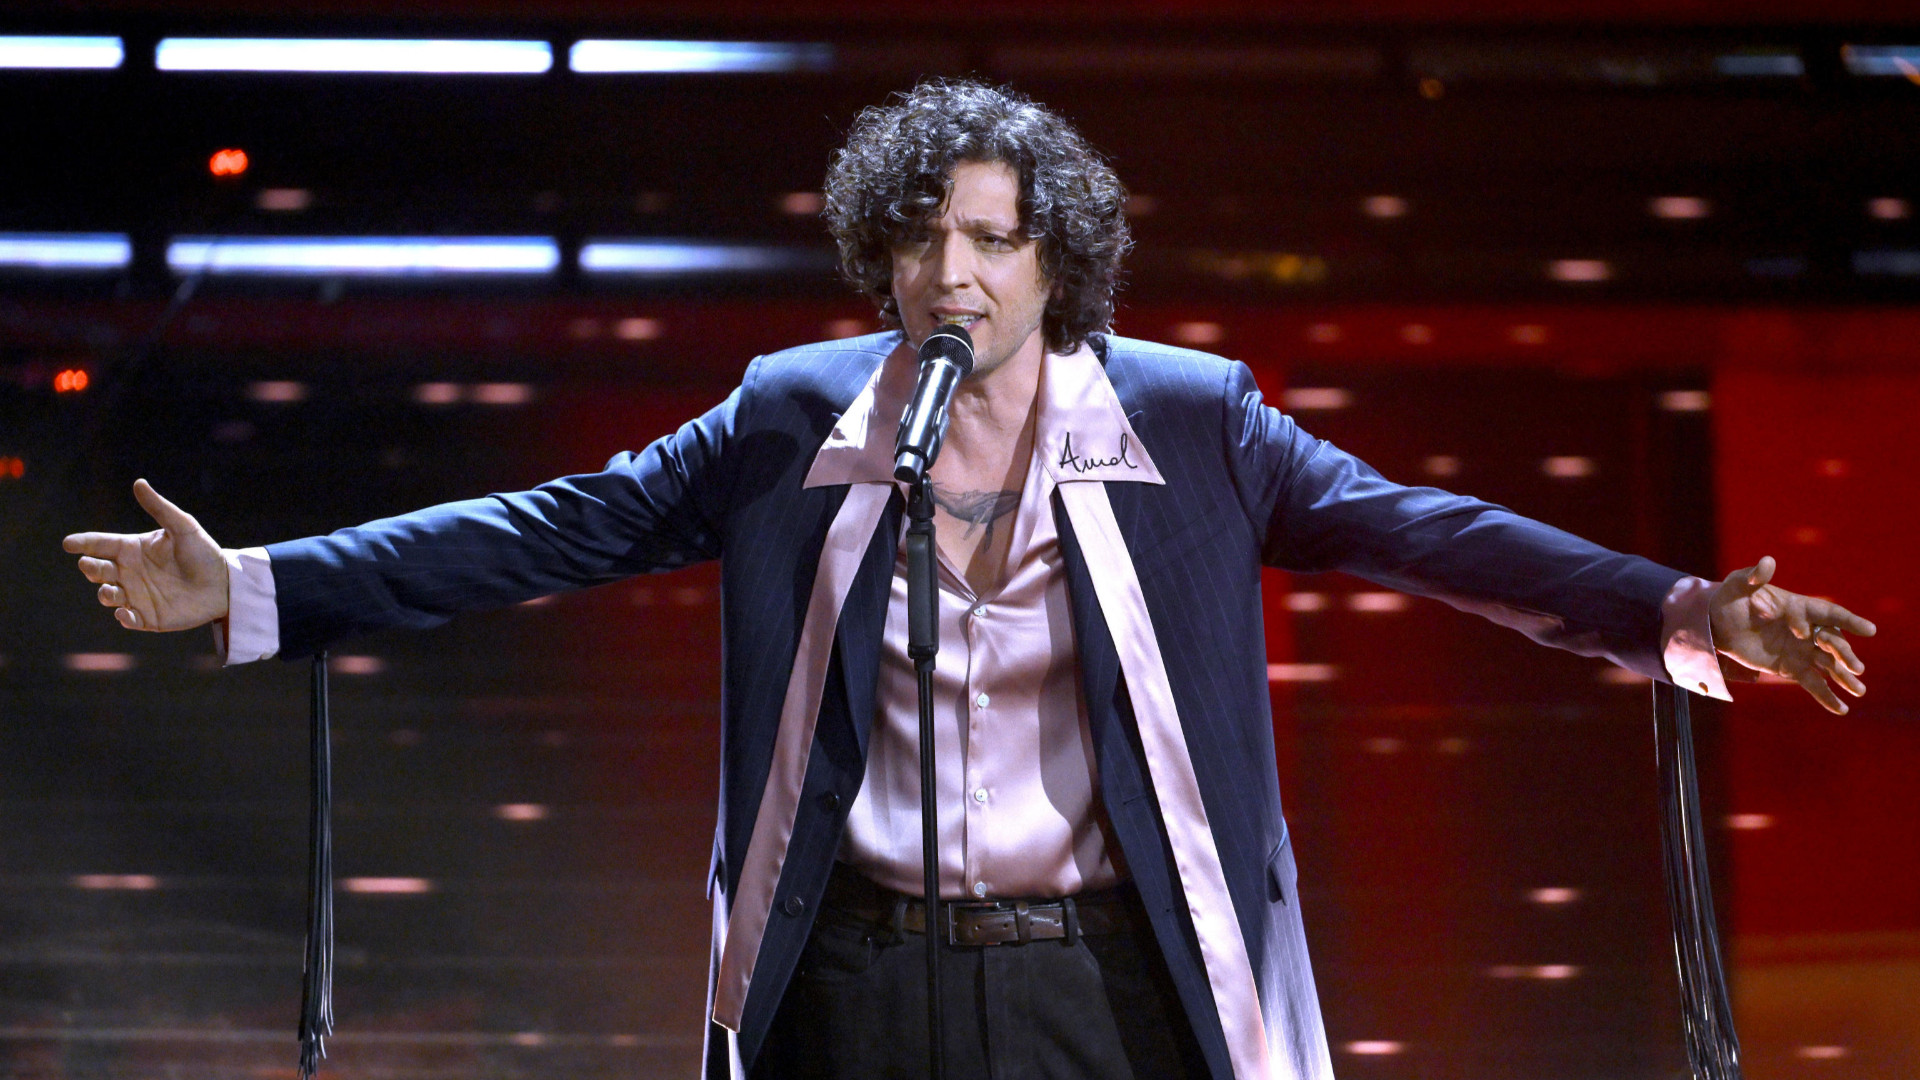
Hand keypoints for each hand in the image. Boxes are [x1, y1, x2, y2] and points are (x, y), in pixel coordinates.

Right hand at [63, 479, 229, 631]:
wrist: (225, 583)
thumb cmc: (203, 552)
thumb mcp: (183, 527)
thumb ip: (160, 508)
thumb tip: (139, 483)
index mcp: (132, 549)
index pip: (100, 544)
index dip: (83, 543)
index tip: (69, 543)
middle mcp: (128, 572)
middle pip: (98, 570)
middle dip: (90, 568)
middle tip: (91, 565)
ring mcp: (136, 595)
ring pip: (108, 595)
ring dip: (104, 594)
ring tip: (110, 590)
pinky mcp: (148, 617)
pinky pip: (128, 619)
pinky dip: (124, 618)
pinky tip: (126, 614)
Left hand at [1710, 556, 1875, 714]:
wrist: (1715, 625)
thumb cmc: (1729, 599)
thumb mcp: (1737, 585)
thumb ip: (1754, 576)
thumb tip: (1767, 562)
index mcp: (1800, 607)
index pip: (1829, 613)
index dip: (1849, 621)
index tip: (1868, 630)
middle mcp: (1807, 630)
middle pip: (1832, 642)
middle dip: (1844, 654)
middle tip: (1855, 667)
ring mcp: (1801, 650)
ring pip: (1828, 664)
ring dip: (1844, 677)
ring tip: (1859, 690)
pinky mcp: (1790, 668)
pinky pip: (1812, 683)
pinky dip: (1826, 696)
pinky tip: (1841, 710)